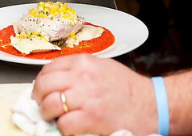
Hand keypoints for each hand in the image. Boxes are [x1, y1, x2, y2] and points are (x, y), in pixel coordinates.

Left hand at [31, 54, 157, 135]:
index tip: (43, 91)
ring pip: (49, 104)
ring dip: (48, 114)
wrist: (152, 105)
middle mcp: (83, 77)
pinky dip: (63, 128)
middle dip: (39, 98)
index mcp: (85, 63)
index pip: (49, 68)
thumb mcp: (103, 68)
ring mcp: (87, 97)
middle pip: (44, 85)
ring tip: (55, 118)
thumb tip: (57, 81)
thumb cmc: (129, 90)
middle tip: (44, 106)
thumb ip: (80, 71)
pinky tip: (71, 127)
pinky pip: (64, 123)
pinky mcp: (91, 117)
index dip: (42, 82)